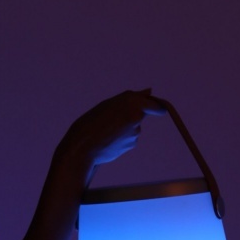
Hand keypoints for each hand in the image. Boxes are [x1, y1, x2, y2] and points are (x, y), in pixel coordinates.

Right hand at [52, 88, 166, 187]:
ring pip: (133, 127)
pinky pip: (129, 138)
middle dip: (130, 116)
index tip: (152, 109)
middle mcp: (137, 115)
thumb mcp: (110, 103)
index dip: (156, 107)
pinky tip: (108, 139)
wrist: (82, 146)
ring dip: (123, 128)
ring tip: (106, 130)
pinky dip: (120, 138)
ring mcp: (136, 132)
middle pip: (141, 115)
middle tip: (111, 119)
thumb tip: (150, 92)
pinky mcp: (132, 144)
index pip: (157, 106)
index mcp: (132, 101)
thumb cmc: (92, 122)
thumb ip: (133, 98)